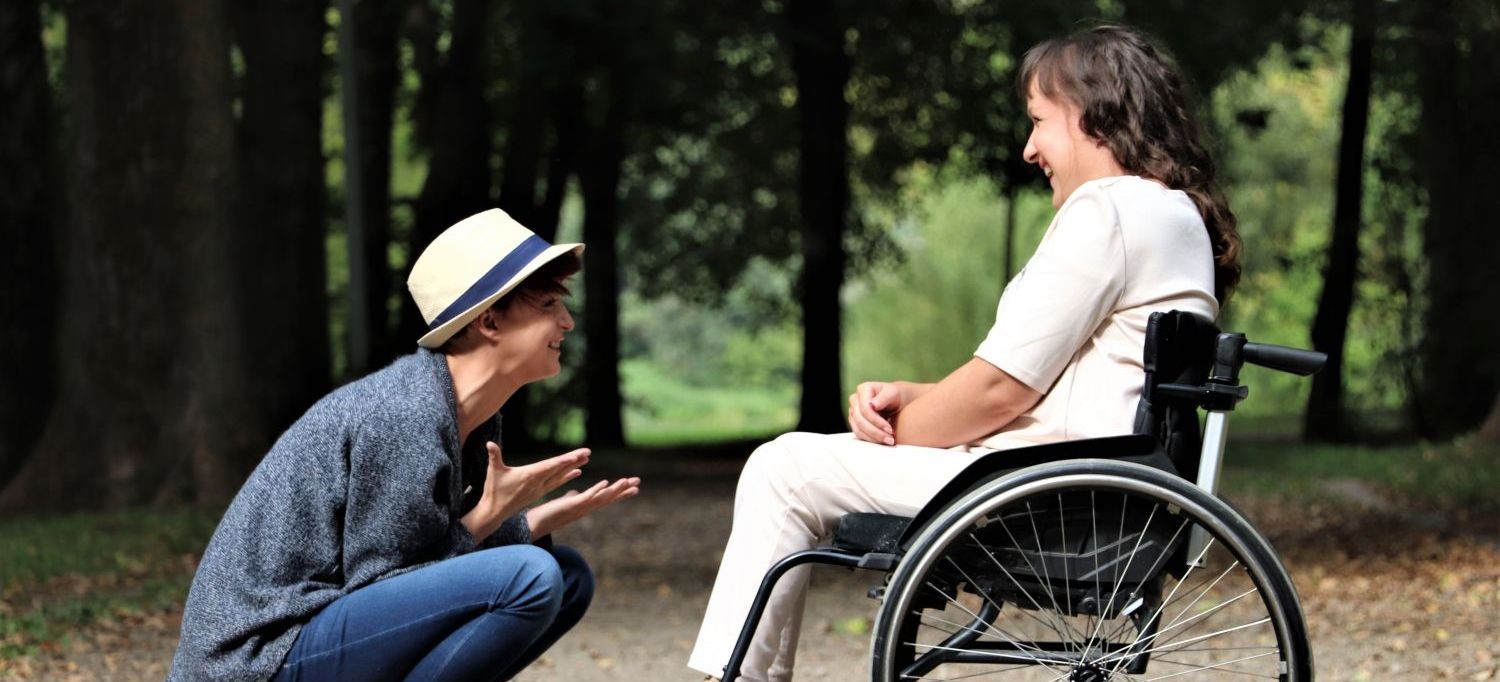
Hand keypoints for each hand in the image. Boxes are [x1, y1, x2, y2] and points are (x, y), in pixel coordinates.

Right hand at [462, 442, 587, 541]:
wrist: (495, 511)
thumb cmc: (494, 490)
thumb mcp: (493, 472)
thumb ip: (494, 456)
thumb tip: (489, 443)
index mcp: (529, 476)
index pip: (549, 466)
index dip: (562, 461)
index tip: (575, 456)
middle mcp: (538, 482)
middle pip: (559, 469)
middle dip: (573, 460)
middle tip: (588, 451)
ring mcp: (540, 488)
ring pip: (560, 476)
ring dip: (573, 466)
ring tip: (586, 459)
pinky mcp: (540, 492)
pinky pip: (557, 483)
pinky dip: (567, 476)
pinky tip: (578, 472)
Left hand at [526, 476, 640, 537]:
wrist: (533, 525)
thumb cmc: (548, 515)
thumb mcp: (563, 504)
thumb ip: (571, 498)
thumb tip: (575, 492)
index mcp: (585, 506)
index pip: (606, 498)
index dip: (619, 493)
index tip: (633, 487)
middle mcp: (585, 508)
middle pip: (608, 498)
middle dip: (623, 491)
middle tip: (638, 483)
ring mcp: (579, 508)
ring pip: (601, 498)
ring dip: (615, 490)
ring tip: (627, 481)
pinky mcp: (570, 506)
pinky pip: (586, 497)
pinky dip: (596, 490)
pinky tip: (605, 483)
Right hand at [848, 381, 902, 444]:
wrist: (895, 401)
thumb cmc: (895, 395)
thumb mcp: (893, 393)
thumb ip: (884, 397)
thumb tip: (873, 405)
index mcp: (863, 389)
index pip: (865, 409)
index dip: (876, 421)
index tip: (890, 429)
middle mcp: (854, 400)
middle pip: (860, 420)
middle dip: (876, 432)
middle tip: (890, 439)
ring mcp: (853, 411)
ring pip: (858, 429)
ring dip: (873, 438)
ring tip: (888, 441)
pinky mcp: (854, 422)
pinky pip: (859, 434)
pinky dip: (871, 439)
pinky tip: (882, 441)